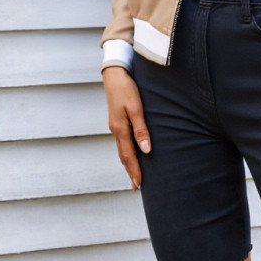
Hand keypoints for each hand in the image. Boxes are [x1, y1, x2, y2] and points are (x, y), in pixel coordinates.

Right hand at [102, 66, 150, 189]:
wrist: (115, 74)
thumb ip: (141, 129)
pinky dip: (126, 151)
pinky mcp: (117, 120)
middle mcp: (116, 130)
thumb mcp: (136, 108)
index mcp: (120, 129)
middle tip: (136, 186)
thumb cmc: (127, 89)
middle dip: (130, 171)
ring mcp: (115, 125)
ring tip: (134, 174)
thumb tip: (146, 150)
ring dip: (128, 163)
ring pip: (121, 149)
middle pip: (123, 156)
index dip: (134, 171)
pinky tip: (131, 152)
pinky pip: (121, 141)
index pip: (128, 156)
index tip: (139, 185)